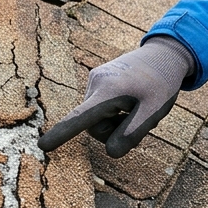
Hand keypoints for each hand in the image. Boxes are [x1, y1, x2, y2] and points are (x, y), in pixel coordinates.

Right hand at [36, 36, 192, 157]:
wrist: (164, 54)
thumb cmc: (162, 82)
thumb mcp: (155, 111)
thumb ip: (132, 133)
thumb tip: (111, 153)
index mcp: (109, 91)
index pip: (81, 117)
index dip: (62, 134)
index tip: (43, 146)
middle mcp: (96, 83)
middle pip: (93, 126)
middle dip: (114, 131)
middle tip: (140, 120)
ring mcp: (94, 80)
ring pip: (96, 118)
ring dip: (116, 121)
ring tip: (137, 107)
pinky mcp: (97, 80)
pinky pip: (99, 107)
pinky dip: (114, 111)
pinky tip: (131, 101)